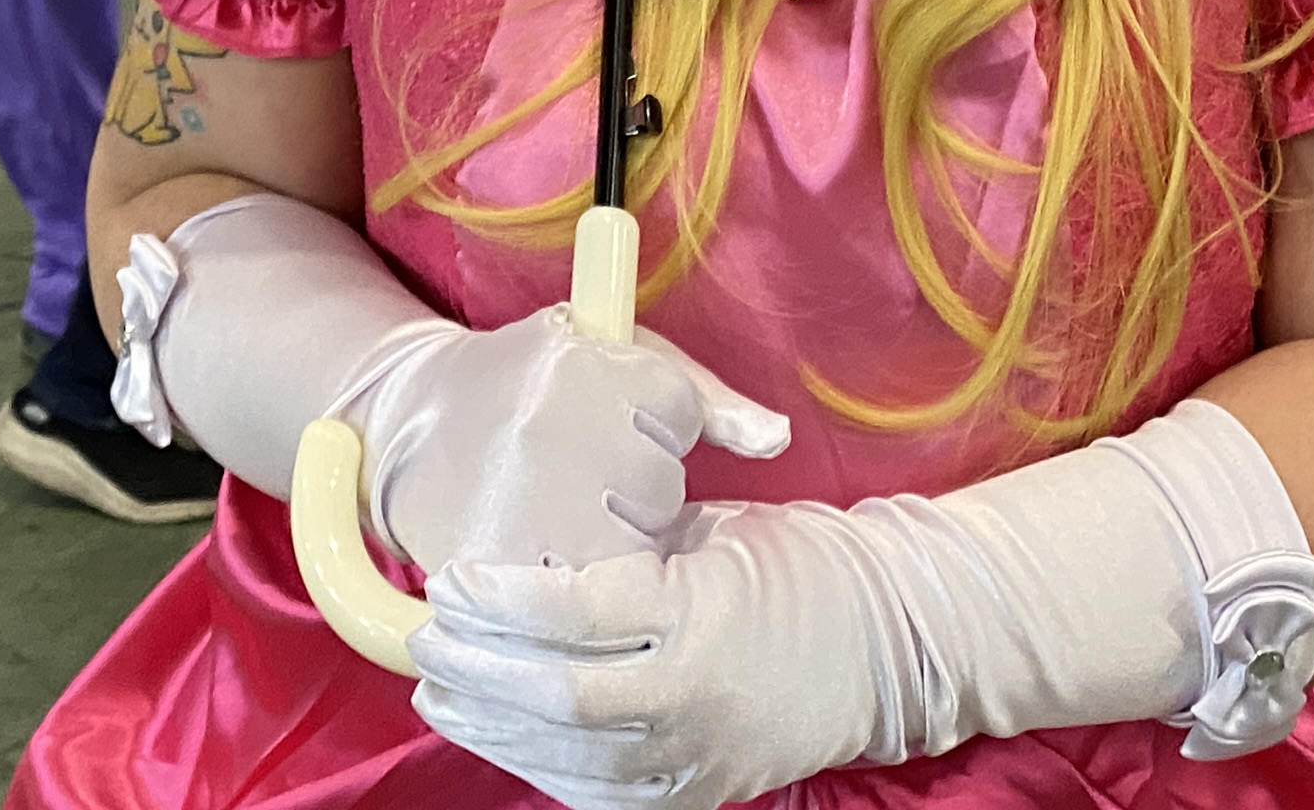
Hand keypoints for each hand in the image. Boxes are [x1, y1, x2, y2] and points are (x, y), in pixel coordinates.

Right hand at [353, 306, 792, 576]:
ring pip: (625, 551)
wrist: (416, 416)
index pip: (676, 413)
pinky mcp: (490, 564)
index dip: (655, 421)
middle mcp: (548, 431)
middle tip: (585, 468)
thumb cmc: (537, 381)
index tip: (609, 413)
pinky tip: (550, 549)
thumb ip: (703, 397)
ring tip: (566, 507)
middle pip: (656, 491)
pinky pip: (574, 598)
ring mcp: (516, 502)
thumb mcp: (615, 354)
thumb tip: (777, 439)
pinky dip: (572, 584)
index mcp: (579, 366)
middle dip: (635, 489)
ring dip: (610, 542)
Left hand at [412, 506, 884, 809]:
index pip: (575, 610)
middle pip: (556, 693)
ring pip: (568, 756)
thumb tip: (537, 548)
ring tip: (441, 690)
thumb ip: (631, 545)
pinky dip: (541, 769)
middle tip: (427, 634)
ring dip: (491, 726)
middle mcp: (693, 693)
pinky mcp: (699, 797)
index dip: (500, 596)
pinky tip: (501, 738)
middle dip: (477, 667)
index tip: (451, 577)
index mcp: (699, 610)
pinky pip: (601, 796)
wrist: (887, 649)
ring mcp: (696, 756)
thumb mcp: (715, 530)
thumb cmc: (798, 567)